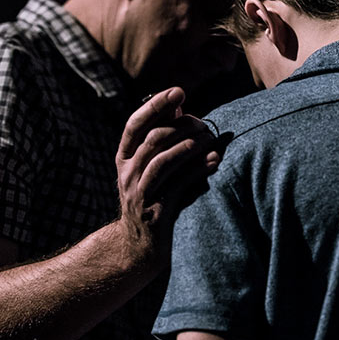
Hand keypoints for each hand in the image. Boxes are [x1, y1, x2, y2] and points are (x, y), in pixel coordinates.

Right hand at [115, 87, 221, 259]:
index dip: (155, 105)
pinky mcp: (156, 212)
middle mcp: (127, 174)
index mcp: (124, 158)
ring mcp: (140, 194)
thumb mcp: (151, 167)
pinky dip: (197, 170)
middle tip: (203, 122)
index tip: (178, 91)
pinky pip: (177, 185)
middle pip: (152, 140)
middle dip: (180, 126)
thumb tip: (178, 106)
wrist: (140, 247)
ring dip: (189, 146)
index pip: (135, 124)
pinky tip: (214, 160)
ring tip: (209, 138)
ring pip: (162, 161)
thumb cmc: (154, 198)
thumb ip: (162, 138)